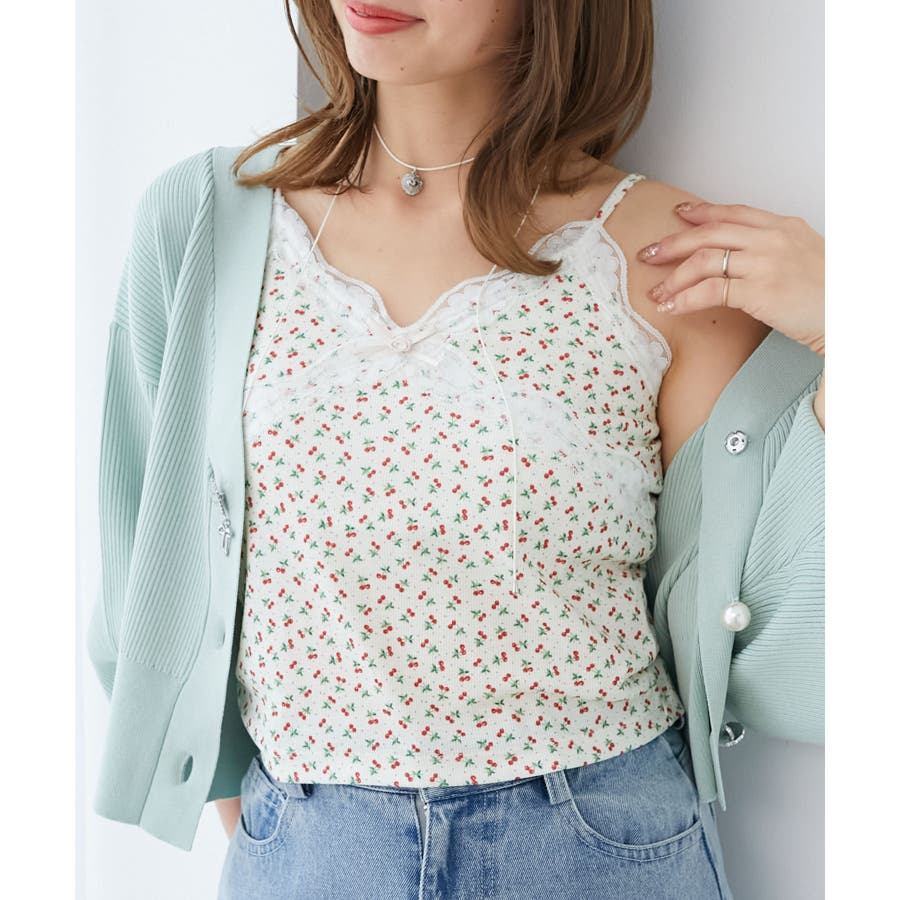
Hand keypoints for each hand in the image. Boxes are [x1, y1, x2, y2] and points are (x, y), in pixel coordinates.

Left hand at [637, 201, 824, 355]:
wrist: (850, 311)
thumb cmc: (829, 291)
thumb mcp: (803, 256)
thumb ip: (774, 249)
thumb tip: (742, 256)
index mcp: (782, 227)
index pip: (733, 212)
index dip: (702, 212)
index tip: (679, 214)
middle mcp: (771, 239)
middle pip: (709, 233)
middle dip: (673, 243)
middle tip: (649, 254)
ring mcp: (764, 264)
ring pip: (704, 261)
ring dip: (674, 278)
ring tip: (656, 292)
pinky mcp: (758, 291)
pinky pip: (709, 291)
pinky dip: (685, 299)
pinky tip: (672, 306)